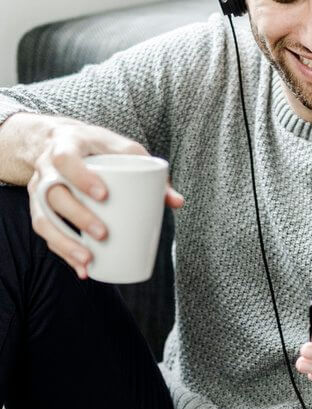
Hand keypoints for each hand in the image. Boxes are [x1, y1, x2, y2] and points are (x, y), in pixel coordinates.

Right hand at [27, 120, 183, 279]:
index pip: (65, 159)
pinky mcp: (39, 207)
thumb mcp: (126, 150)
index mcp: (67, 144)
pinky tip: (82, 268)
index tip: (103, 195)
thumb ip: (150, 172)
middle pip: (53, 194)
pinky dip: (63, 252)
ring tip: (88, 260)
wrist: (62, 139)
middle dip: (77, 217)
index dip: (80, 177)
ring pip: (43, 218)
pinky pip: (45, 232)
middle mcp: (46, 167)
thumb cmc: (100, 146)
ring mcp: (38, 188)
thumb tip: (177, 202)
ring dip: (64, 243)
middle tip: (102, 234)